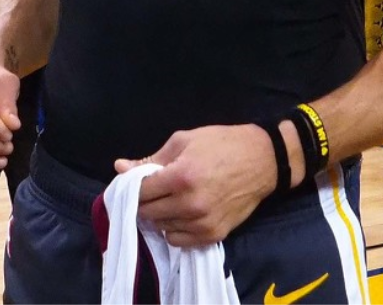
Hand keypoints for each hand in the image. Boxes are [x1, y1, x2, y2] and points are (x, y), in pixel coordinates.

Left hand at [115, 124, 276, 246]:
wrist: (262, 160)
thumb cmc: (221, 144)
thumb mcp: (183, 141)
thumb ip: (151, 159)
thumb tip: (120, 167)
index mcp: (180, 177)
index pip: (140, 192)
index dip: (131, 186)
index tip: (131, 182)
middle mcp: (189, 204)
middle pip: (147, 213)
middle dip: (142, 201)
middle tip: (149, 191)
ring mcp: (202, 223)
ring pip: (161, 228)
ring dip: (158, 216)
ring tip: (167, 200)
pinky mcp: (214, 235)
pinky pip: (179, 241)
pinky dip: (174, 230)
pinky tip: (179, 214)